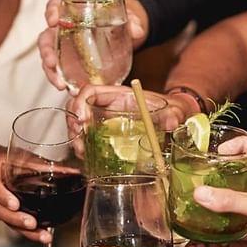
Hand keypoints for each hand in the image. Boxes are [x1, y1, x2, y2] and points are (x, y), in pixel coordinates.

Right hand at [0, 147, 50, 242]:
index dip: (2, 196)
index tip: (15, 204)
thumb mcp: (18, 156)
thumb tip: (71, 171)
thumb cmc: (3, 160)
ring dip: (24, 230)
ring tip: (42, 235)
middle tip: (31, 224)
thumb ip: (40, 164)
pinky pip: (11, 224)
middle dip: (15, 219)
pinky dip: (27, 232)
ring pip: (5, 220)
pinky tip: (41, 235)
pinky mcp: (2, 213)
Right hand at [39, 0, 149, 90]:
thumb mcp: (130, 19)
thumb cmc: (123, 22)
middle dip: (46, 50)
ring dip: (50, 71)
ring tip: (59, 84)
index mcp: (75, 12)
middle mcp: (65, 29)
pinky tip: (70, 90)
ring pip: (50, 57)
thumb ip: (134, 22)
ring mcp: (65, 48)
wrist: (125, 38)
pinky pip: (60, 72)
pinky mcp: (70, 64)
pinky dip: (61, 81)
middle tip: (52, 62)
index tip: (53, 20)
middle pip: (47, 36)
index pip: (56, 5)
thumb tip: (138, 30)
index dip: (50, 11)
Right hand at [65, 84, 187, 154]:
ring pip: (79, 122)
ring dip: (75, 136)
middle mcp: (108, 104)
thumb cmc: (169, 109)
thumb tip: (171, 122)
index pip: (91, 91)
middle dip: (73, 122)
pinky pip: (87, 135)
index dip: (81, 102)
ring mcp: (105, 118)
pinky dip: (82, 144)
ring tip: (81, 151)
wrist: (172, 117)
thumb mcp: (172, 110)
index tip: (82, 120)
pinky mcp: (106, 132)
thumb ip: (173, 115)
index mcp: (119, 95)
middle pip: (78, 106)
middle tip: (78, 140)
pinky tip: (86, 155)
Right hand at [193, 137, 246, 246]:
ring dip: (226, 195)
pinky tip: (213, 218)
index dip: (244, 143)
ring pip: (242, 196)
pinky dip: (227, 218)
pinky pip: (240, 219)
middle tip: (210, 170)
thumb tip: (203, 193)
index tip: (224, 149)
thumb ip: (231, 201)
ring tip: (206, 192)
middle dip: (230, 169)